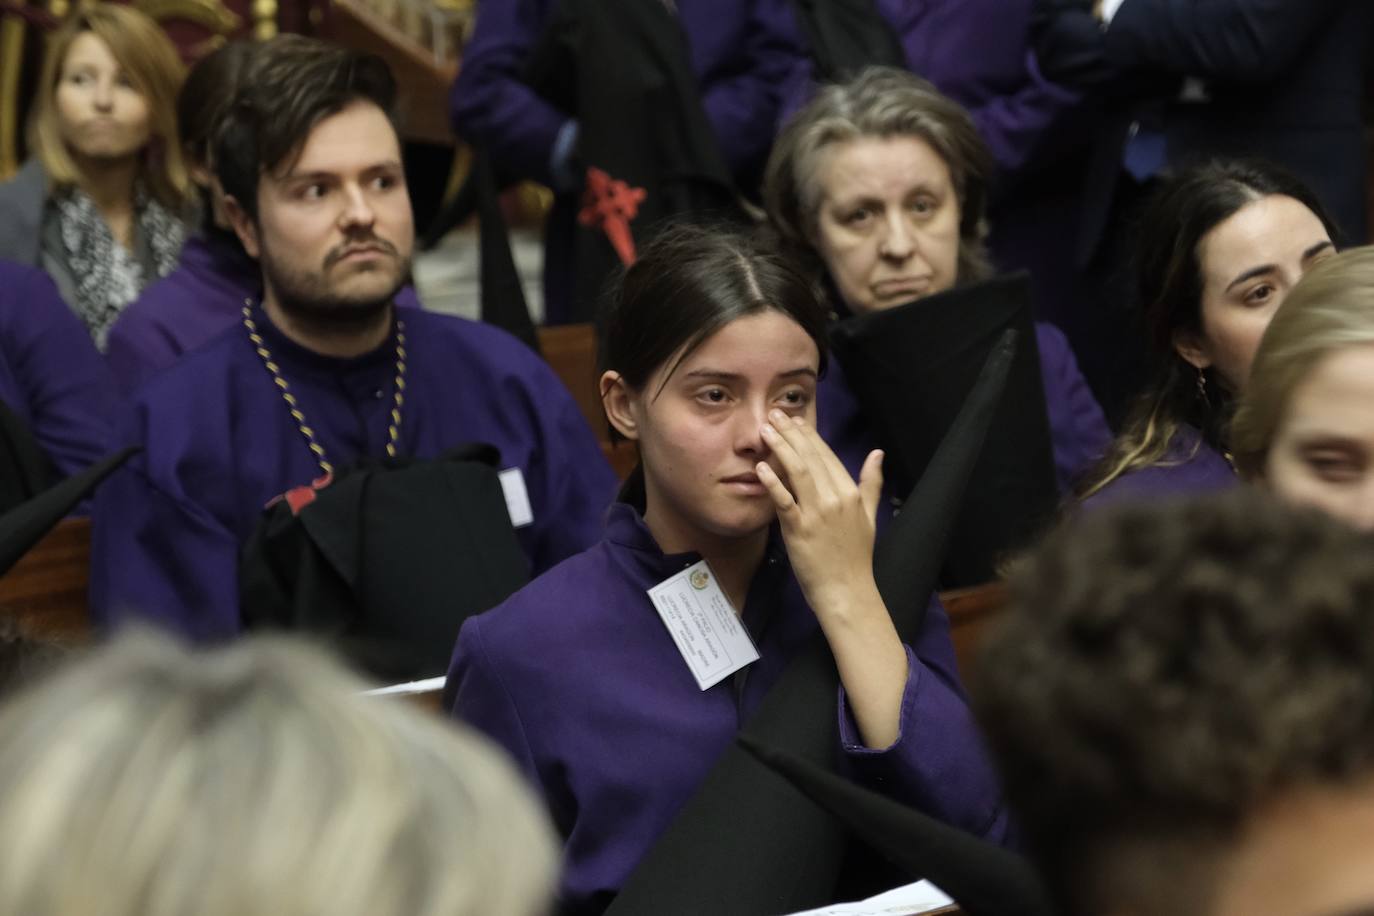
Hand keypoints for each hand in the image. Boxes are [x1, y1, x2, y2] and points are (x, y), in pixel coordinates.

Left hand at [758, 411, 908, 748]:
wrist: (848, 592)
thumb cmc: (855, 558)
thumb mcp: (870, 516)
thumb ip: (871, 483)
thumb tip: (879, 454)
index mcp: (851, 493)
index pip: (827, 456)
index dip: (810, 435)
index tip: (795, 419)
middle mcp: (836, 499)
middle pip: (811, 458)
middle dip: (791, 433)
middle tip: (774, 414)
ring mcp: (817, 514)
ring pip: (798, 472)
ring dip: (780, 448)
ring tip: (766, 429)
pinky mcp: (800, 530)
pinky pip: (784, 501)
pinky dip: (772, 482)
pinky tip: (761, 467)